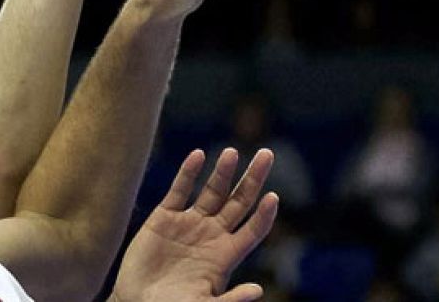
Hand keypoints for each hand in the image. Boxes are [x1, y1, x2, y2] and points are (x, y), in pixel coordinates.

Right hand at [111, 148, 278, 301]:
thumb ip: (229, 300)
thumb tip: (258, 291)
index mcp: (226, 255)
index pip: (253, 229)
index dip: (264, 214)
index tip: (274, 197)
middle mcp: (212, 234)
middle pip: (239, 201)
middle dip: (253, 178)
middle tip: (267, 154)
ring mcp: (189, 223)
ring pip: (212, 191)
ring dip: (223, 171)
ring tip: (232, 152)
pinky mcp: (164, 217)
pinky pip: (179, 190)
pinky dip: (188, 173)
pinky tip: (198, 156)